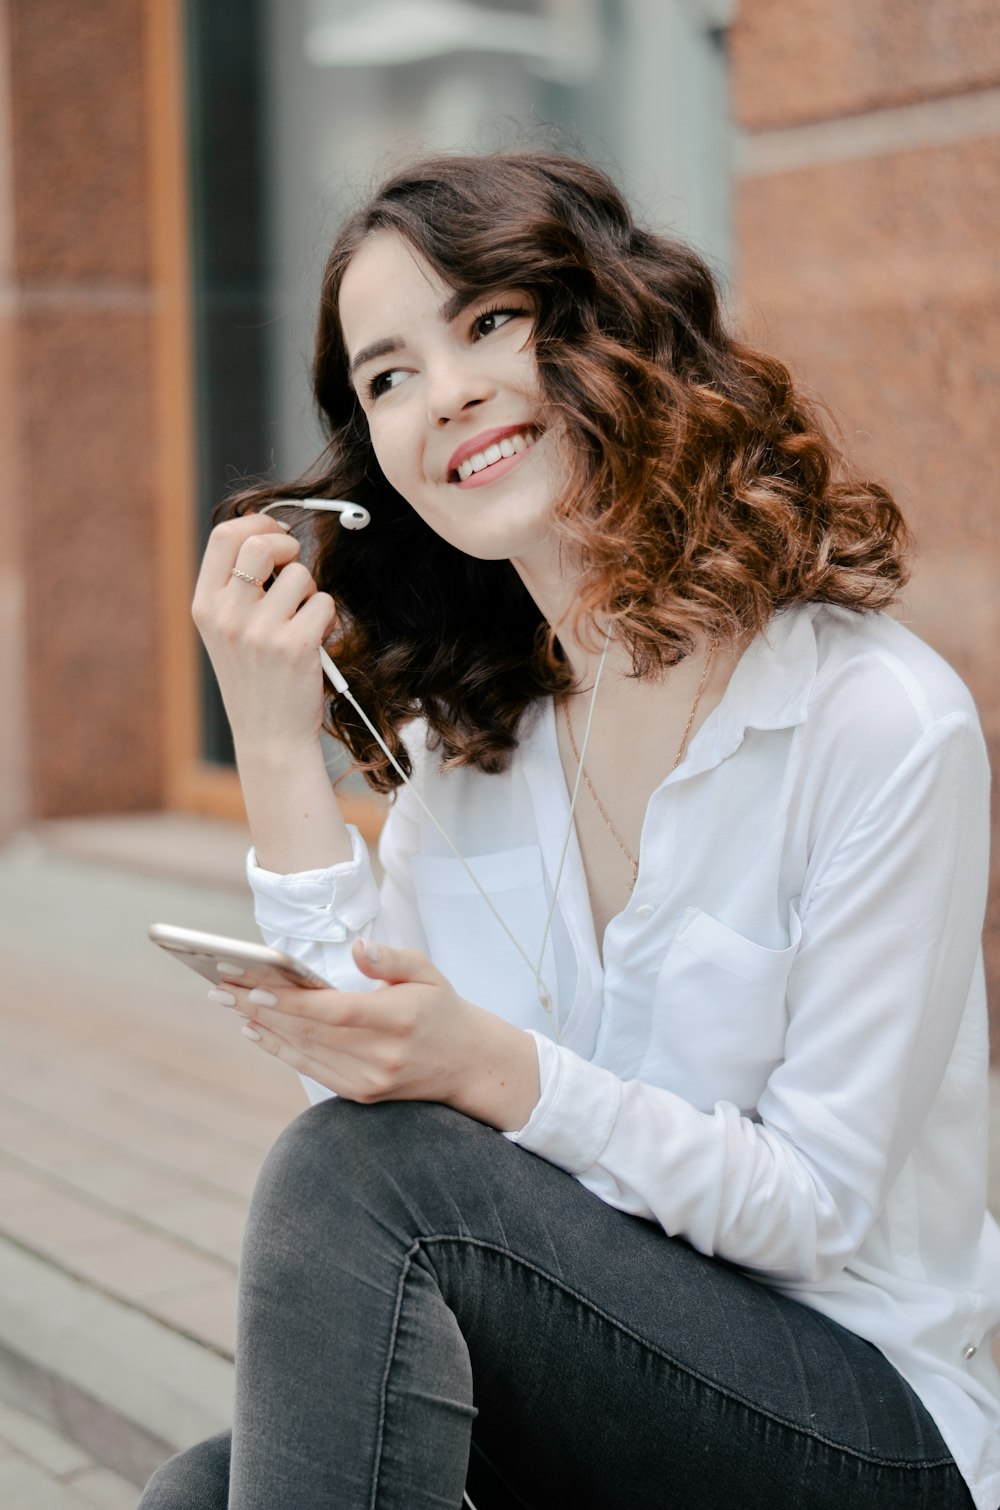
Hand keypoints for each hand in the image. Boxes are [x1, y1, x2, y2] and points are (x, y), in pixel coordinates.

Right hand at [191, 515, 336, 757]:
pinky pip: (324, 603)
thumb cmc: (256, 679)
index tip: (276, 530)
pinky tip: (315, 641)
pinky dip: (327, 617)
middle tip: (295, 566)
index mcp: (205, 606)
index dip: (256, 522)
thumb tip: (271, 535)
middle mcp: (227, 616)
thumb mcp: (227, 632)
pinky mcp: (294, 646)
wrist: (270, 737)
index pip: (224, 536)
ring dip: (311, 591)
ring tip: (302, 620)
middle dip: (288, 545)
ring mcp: (259, 631)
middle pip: (261, 543)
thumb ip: (237, 588)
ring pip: (300, 574)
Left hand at [214, 940, 540, 1132]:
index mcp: (399, 1020)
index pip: (336, 1012)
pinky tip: (254, 1029)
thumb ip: (392, 958)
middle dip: (259, 1007)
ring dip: (261, 1027)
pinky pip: (311, 1070)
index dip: (292, 1002)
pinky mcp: (361, 1094)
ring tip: (226, 1000)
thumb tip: (358, 948)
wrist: (467, 1065)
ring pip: (303, 1052)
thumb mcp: (428, 972)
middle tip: (219, 985)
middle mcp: (381, 1056)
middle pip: (309, 1032)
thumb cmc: (441, 1008)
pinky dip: (279, 1049)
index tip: (253, 986)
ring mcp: (369, 1080)